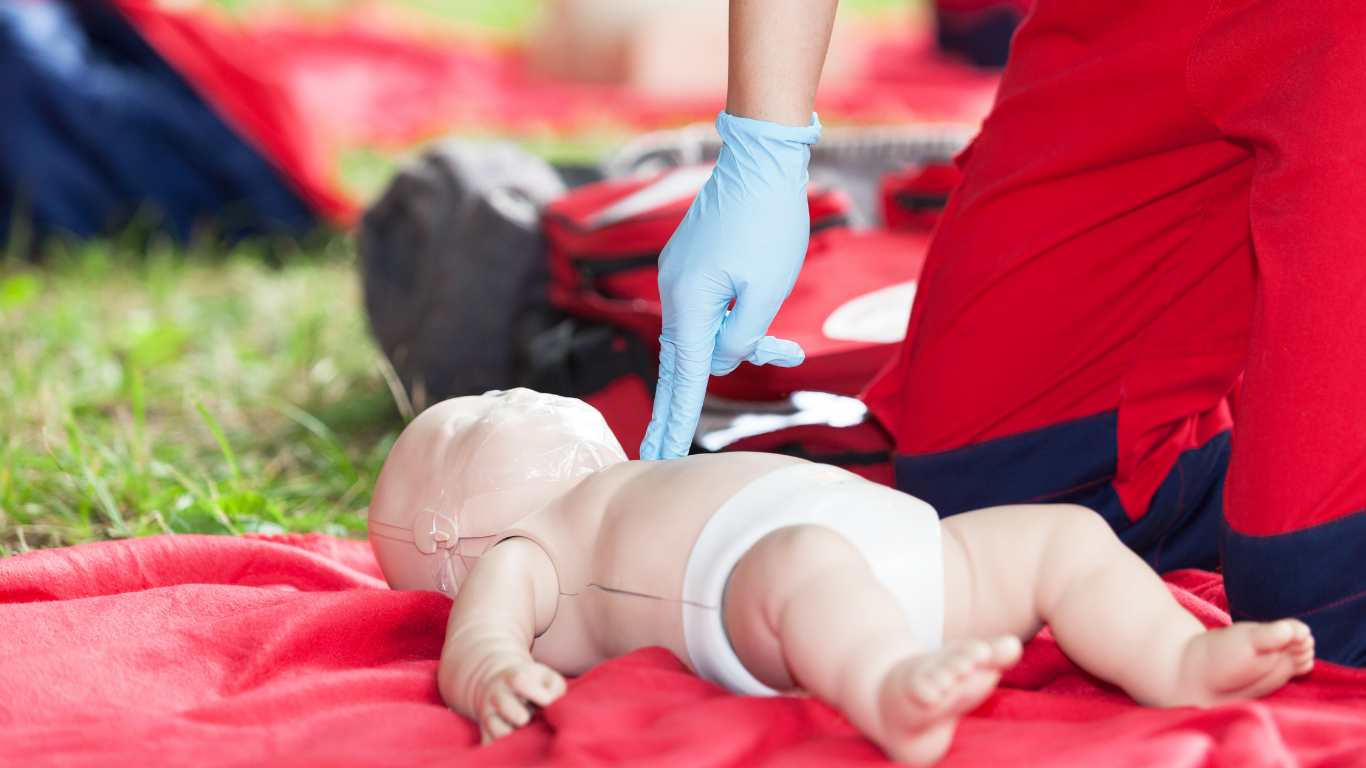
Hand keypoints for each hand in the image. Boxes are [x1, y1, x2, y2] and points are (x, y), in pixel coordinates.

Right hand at [477, 662, 566, 742]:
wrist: (500, 687)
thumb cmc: (533, 684)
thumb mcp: (546, 677)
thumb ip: (555, 687)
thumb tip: (552, 703)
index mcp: (511, 676)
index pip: (517, 679)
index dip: (534, 691)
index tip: (547, 701)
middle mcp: (496, 694)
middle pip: (502, 703)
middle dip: (518, 714)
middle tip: (526, 718)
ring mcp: (488, 713)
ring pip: (493, 726)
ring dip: (510, 734)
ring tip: (523, 734)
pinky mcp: (485, 731)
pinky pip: (488, 742)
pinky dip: (501, 746)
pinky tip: (515, 743)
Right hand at [640, 111, 821, 459]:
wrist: (762, 161)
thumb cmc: (771, 223)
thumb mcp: (767, 293)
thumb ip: (741, 338)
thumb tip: (722, 359)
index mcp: (689, 303)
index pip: (680, 377)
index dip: (672, 421)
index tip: (655, 456)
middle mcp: (673, 291)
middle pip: (684, 360)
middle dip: (688, 400)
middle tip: (665, 450)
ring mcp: (678, 276)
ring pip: (702, 333)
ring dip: (737, 345)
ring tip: (788, 350)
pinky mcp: (691, 265)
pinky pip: (706, 309)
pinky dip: (732, 321)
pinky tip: (768, 322)